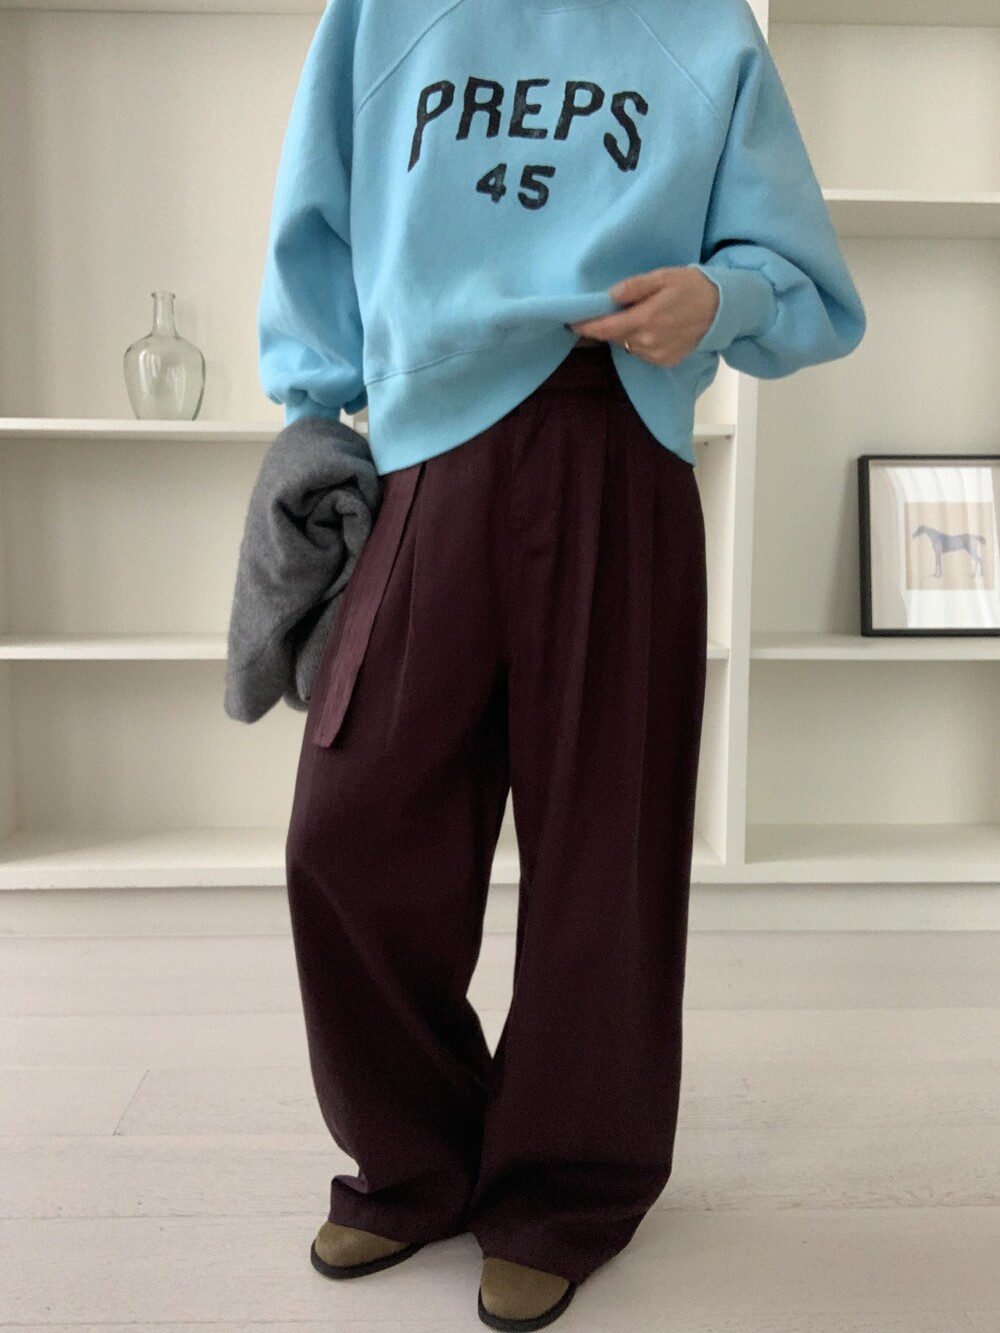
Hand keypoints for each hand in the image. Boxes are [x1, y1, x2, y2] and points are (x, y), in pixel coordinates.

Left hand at [569, 266, 718, 365]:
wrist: (721, 308)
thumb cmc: (690, 286)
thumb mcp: (662, 276)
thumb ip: (635, 286)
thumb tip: (610, 295)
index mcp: (645, 319)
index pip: (605, 329)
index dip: (586, 327)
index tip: (571, 323)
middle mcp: (648, 342)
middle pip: (614, 337)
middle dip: (608, 326)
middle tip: (611, 310)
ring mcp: (657, 354)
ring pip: (627, 345)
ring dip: (625, 333)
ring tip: (641, 316)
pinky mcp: (665, 361)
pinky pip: (641, 353)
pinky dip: (640, 342)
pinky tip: (653, 329)